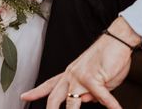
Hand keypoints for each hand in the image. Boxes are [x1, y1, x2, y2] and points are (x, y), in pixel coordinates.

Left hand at [20, 30, 134, 107]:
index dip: (36, 92)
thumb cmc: (108, 56)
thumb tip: (84, 102)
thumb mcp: (96, 78)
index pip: (50, 84)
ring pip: (71, 102)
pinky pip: (103, 98)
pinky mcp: (94, 78)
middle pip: (54, 97)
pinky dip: (111, 105)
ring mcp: (82, 77)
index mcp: (71, 73)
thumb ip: (89, 92)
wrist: (117, 38)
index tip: (24, 96)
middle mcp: (72, 75)